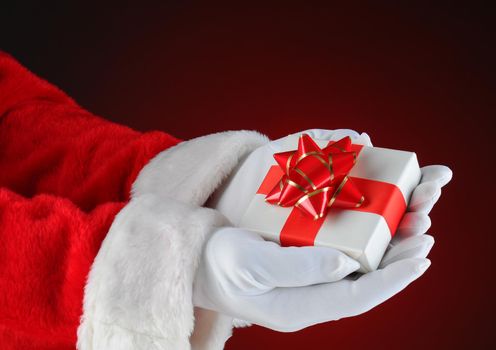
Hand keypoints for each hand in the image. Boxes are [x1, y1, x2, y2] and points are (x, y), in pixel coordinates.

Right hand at [195, 129, 451, 330]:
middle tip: (425, 236)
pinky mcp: (304, 267)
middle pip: (365, 283)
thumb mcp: (251, 263)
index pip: (356, 297)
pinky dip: (362, 241)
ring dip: (385, 250)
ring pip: (357, 269)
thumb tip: (345, 264)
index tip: (420, 259)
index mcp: (298, 307)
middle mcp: (309, 298)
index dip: (392, 280)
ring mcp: (307, 284)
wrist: (199, 260)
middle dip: (397, 263)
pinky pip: (341, 257)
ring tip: (411, 226)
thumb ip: (297, 267)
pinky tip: (374, 223)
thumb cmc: (219, 262)